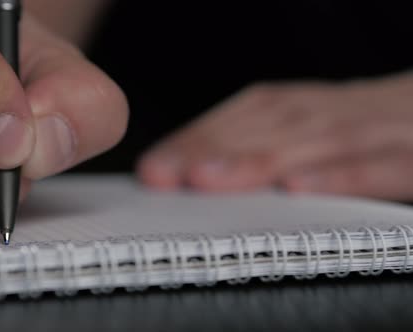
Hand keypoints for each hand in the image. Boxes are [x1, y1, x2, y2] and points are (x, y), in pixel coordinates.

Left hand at [137, 72, 412, 200]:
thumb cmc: (376, 130)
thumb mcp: (321, 130)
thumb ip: (272, 145)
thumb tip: (203, 171)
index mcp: (311, 107)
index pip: (247, 115)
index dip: (198, 136)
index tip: (156, 165)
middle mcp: (337, 113)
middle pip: (268, 127)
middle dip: (209, 148)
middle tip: (163, 174)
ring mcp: (378, 131)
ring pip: (312, 142)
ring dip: (256, 160)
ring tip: (207, 178)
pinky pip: (380, 166)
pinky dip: (339, 175)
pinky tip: (298, 188)